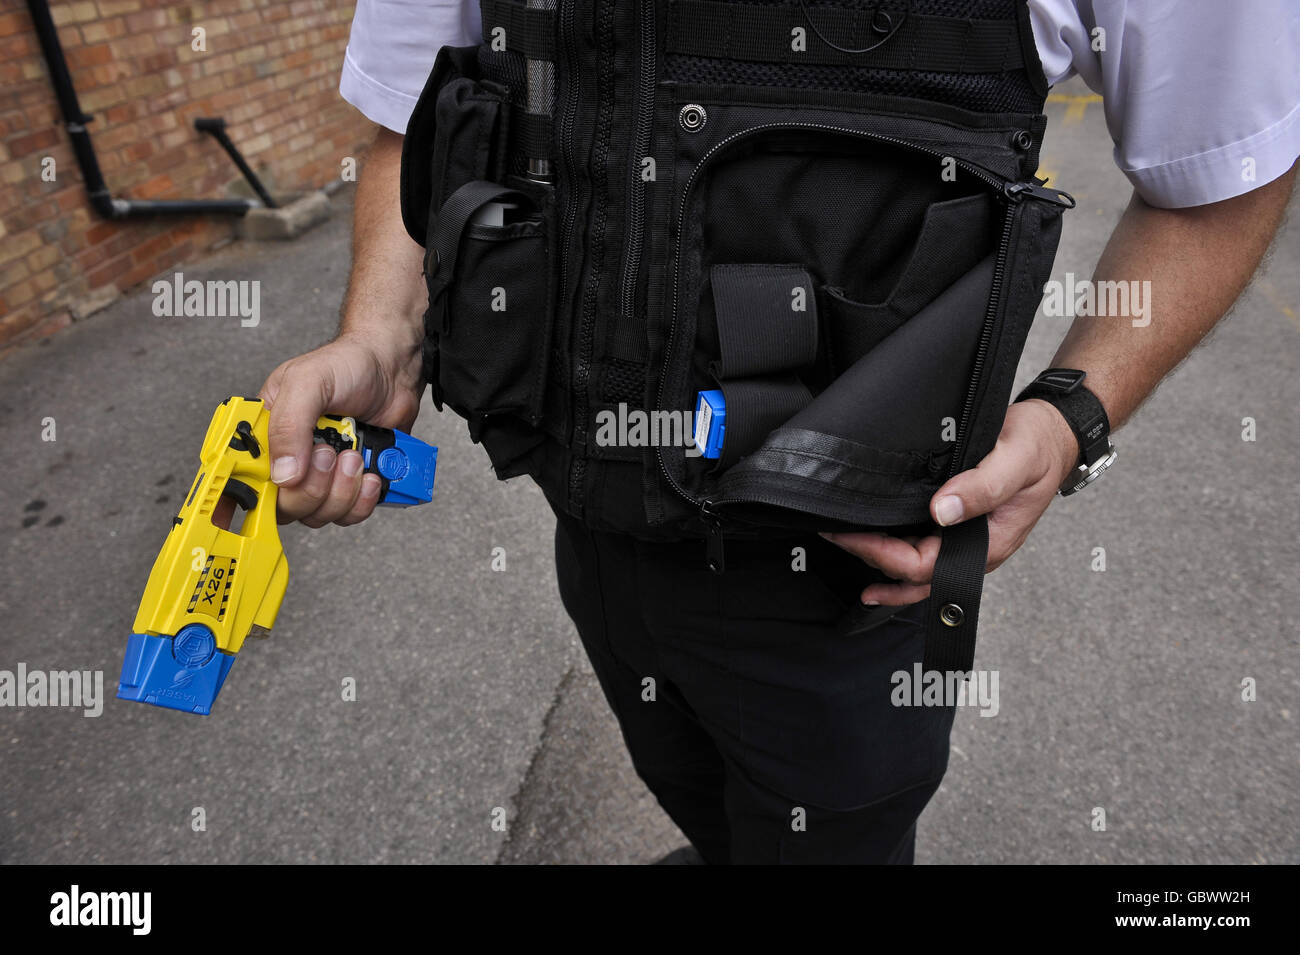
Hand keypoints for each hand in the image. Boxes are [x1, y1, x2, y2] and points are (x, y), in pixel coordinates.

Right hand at [258, 329, 422, 526]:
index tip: (271, 493)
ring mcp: (322, 475)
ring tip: (355, 456)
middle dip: (313, 489)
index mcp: (265, 434)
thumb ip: (289, 424)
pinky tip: (371, 474)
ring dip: (341, 492)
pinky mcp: (351, 483)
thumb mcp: (308, 381)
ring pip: (318, 514)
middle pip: (284, 507)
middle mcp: (290, 459)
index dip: (249, 496)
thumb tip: (284, 473)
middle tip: (331, 453)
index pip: (243, 479)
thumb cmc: (346, 365)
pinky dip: (363, 500)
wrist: (393, 369)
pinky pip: (349, 515)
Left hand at [823, 399, 1080, 605]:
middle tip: (831, 535)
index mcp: (988, 544)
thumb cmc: (1039, 447)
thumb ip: (982, 487)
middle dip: (871, 561)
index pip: (923, 566)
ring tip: (841, 542)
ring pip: (915, 568)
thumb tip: (941, 512)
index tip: (850, 534)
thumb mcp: (1015, 460)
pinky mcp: (958, 527)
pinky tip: (870, 539)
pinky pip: (922, 549)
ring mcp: (966, 542)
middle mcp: (974, 551)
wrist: (1054, 436)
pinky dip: (893, 549)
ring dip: (879, 560)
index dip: (883, 555)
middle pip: (913, 577)